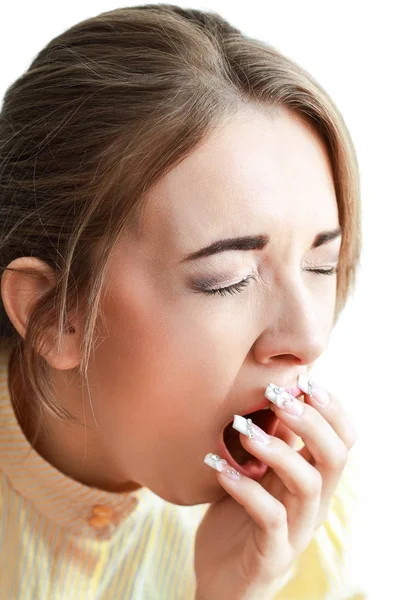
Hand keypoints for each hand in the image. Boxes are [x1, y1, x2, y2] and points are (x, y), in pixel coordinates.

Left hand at [194, 378, 357, 599]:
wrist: (222, 577)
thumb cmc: (239, 514)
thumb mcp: (258, 471)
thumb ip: (273, 440)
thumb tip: (278, 391)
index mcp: (313, 478)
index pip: (343, 439)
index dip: (332, 408)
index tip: (303, 380)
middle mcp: (313, 503)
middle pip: (335, 457)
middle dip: (311, 421)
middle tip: (277, 397)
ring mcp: (296, 530)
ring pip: (307, 485)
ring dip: (277, 450)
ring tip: (242, 429)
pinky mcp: (272, 554)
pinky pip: (269, 518)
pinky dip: (245, 489)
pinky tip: (218, 468)